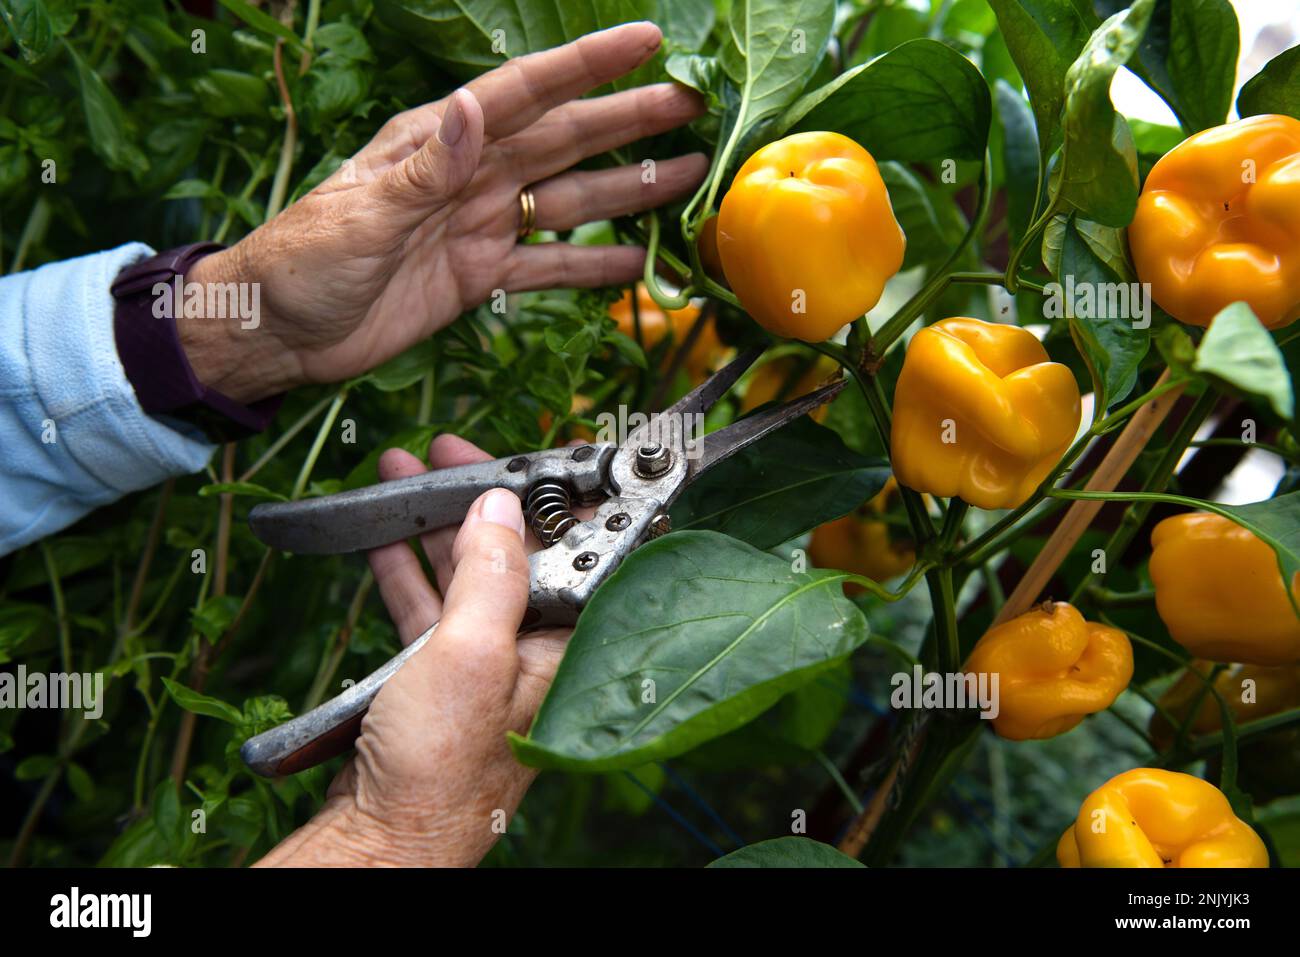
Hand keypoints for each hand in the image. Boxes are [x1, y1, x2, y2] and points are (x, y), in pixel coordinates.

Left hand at [184, 22, 706, 403]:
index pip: (524, 92)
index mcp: (438, 142)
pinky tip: (638, 263)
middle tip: (694, 104)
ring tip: (688, 176)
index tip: (647, 42)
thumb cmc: (302, 263)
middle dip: (630, 120)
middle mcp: (470, 174)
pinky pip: (549, 269)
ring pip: (570, 200)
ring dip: (629, 189)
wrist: (277, 333)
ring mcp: (480, 225)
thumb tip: (469, 107)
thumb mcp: (359, 213)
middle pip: (565, 140)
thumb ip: (423, 168)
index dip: (587, 66)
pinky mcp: (479, 276)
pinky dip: (592, 267)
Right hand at [255, 435, 571, 866]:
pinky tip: (381, 535)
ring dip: (434, 523)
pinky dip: (406, 567)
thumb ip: (490, 575)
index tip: (538, 453)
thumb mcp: (471, 654)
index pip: (582, 552)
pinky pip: (429, 606)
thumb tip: (502, 508)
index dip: (562, 496)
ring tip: (402, 473)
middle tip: (450, 452)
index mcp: (564, 645)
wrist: (383, 836)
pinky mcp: (440, 677)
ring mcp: (485, 663)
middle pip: (519, 553)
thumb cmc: (439, 768)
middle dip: (483, 496)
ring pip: (468, 573)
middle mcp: (533, 651)